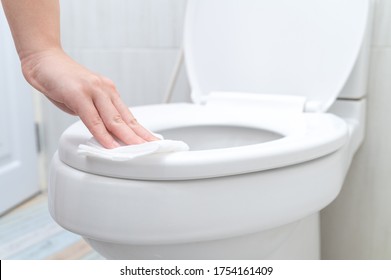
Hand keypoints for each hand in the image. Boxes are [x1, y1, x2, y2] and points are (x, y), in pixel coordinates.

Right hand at [21, 48, 158, 147]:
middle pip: (125, 119)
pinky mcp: (78, 94)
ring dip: (127, 137)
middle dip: (140, 136)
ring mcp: (93, 91)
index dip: (140, 130)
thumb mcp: (83, 100)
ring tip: (138, 149)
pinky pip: (93, 119)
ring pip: (113, 120)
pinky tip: (110, 144)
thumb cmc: (62, 81)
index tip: (150, 141)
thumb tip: (102, 132)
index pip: (128, 116)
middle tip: (152, 148)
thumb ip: (94, 115)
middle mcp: (105, 90)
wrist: (44, 59)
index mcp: (108, 92)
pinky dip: (102, 134)